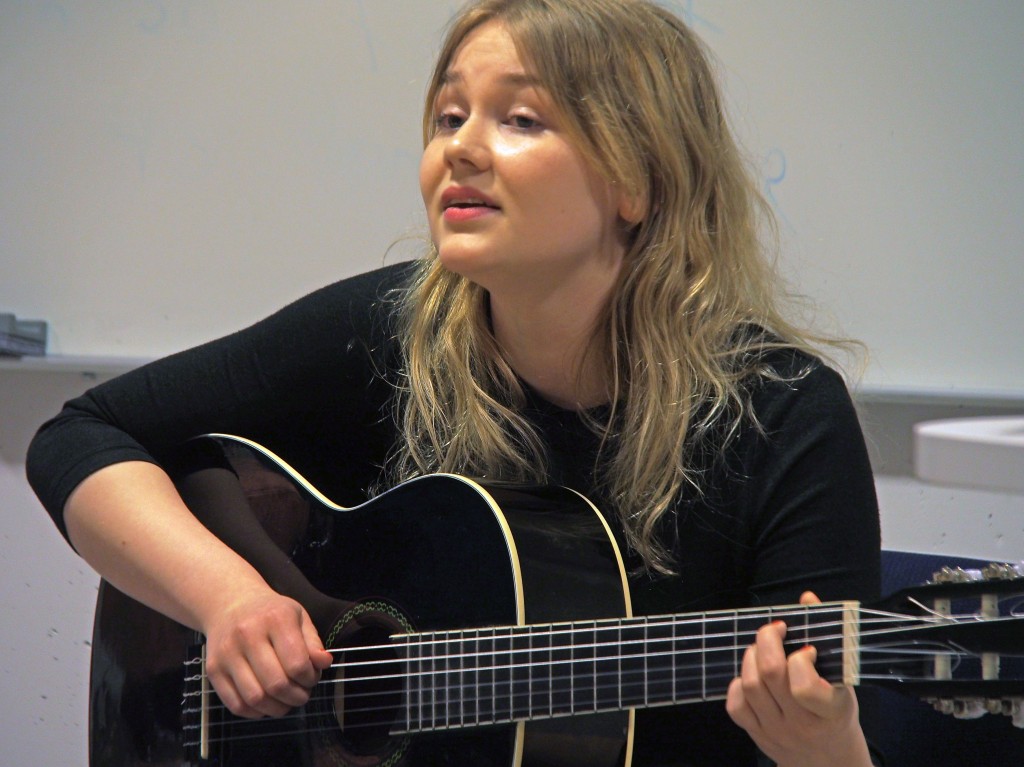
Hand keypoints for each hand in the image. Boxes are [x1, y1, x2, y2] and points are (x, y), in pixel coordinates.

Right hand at [202, 589, 334, 718]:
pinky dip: (254, 712)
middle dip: (295, 697)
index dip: (309, 679)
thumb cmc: (270, 613)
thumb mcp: (298, 617)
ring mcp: (227, 653)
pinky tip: (266, 703)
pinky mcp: (213, 670)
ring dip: (276, 708)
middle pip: (276, 684)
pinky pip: (235, 704)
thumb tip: (324, 663)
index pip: (297, 664)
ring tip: (285, 702)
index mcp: (275, 618)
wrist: (230, 604)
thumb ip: (313, 642)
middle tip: (301, 695)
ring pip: (255, 698)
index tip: (311, 678)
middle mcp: (248, 634)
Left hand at [725, 592, 871, 766]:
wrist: (831, 763)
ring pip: (750, 685)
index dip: (799, 658)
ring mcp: (776, 731)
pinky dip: (738, 683)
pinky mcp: (757, 735)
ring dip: (751, 657)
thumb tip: (806, 597)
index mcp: (830, 712)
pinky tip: (751, 675)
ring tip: (764, 649)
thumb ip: (827, 638)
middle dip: (767, 640)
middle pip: (769, 674)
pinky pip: (735, 706)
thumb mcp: (843, 681)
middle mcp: (800, 724)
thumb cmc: (837, 715)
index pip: (803, 684)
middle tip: (775, 630)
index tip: (807, 649)